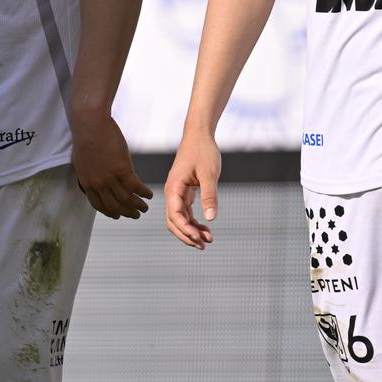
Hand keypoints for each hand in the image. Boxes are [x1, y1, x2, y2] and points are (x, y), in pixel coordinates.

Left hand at [69, 110, 152, 219]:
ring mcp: (109, 177)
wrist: (90, 123)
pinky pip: (136, 187)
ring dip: (137, 206)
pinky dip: (144, 193)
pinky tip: (148, 194)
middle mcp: (97, 183)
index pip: (99, 205)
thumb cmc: (86, 136)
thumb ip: (90, 174)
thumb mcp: (83, 161)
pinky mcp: (122, 168)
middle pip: (114, 206)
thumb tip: (98, 181)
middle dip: (126, 213)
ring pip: (126, 199)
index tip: (118, 216)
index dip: (110, 212)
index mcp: (86, 182)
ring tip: (144, 207)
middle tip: (135, 215)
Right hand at [164, 130, 221, 249]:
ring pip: (179, 219)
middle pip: (173, 222)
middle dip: (187, 236)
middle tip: (204, 246)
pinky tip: (205, 229)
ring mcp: (177, 193)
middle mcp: (172, 192)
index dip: (186, 230)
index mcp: (174, 188)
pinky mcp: (184, 192)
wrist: (199, 136)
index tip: (200, 240)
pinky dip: (194, 223)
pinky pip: (185, 213)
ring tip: (208, 241)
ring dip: (191, 231)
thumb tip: (210, 219)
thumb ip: (209, 196)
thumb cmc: (203, 152)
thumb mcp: (209, 174)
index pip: (175, 215)